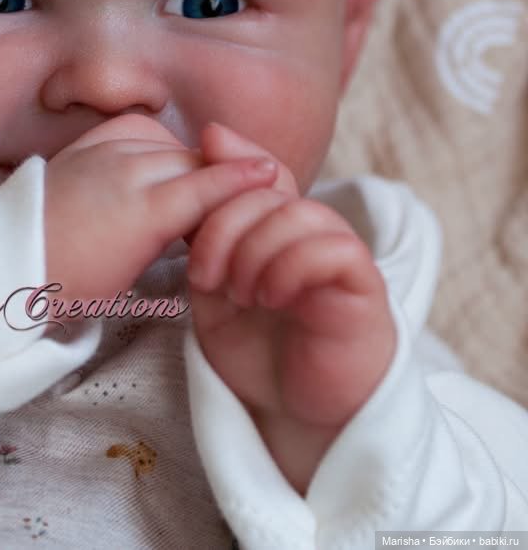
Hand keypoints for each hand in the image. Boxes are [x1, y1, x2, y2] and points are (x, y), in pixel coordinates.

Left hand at [44, 114, 276, 303]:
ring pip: (167, 142)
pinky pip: (135, 129)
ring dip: (187, 158)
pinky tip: (158, 158)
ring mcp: (105, 152)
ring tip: (199, 178)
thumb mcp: (126, 279)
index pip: (207, 189)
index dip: (242, 181)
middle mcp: (128, 172)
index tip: (271, 172)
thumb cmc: (66, 286)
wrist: (4, 260)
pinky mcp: (85, 144)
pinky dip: (155, 141)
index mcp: (143, 214)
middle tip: (240, 189)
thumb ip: (168, 243)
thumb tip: (195, 228)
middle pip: (192, 162)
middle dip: (218, 172)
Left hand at [187, 123, 395, 490]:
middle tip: (207, 276)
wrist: (292, 419)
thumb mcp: (216, 284)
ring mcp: (340, 255)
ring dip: (257, 250)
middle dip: (226, 225)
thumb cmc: (255, 353)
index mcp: (276, 228)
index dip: (229, 169)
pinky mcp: (364, 287)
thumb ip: (211, 225)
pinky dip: (292, 267)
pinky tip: (271, 298)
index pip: (259, 171)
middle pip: (272, 191)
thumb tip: (210, 136)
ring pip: (302, 213)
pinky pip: (334, 248)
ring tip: (240, 294)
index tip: (191, 206)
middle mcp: (312, 233)